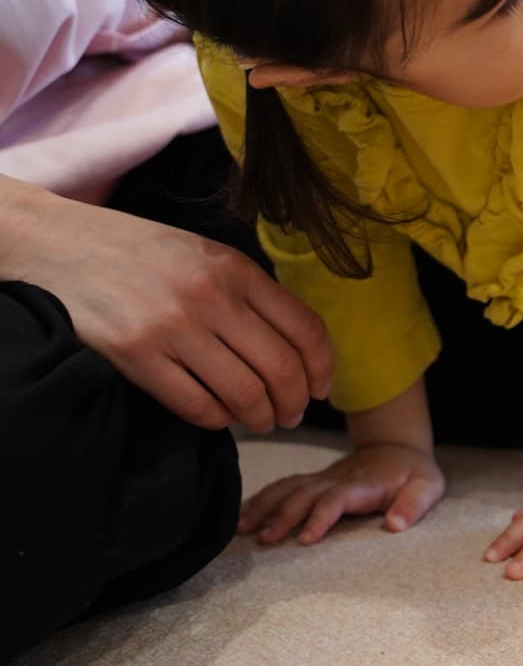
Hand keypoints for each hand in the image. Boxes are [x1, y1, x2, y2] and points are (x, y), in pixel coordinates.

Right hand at [0, 177, 332, 432]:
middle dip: (295, 401)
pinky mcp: (136, 355)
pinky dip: (216, 421)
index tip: (322, 389)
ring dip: (260, 418)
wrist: (56, 244)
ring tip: (260, 422)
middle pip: (281, 368)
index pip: (304, 328)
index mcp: (236, 268)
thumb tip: (290, 342)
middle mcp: (211, 296)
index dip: (322, 367)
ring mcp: (173, 327)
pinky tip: (219, 418)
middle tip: (292, 415)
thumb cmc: (134, 251)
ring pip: (244, 393)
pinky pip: (195, 405)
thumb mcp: (201, 253)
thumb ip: (245, 290)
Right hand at [239, 441, 445, 544]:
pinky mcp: (312, 481)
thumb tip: (395, 525)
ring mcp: (321, 479)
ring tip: (240, 528)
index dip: (321, 517)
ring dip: (264, 506)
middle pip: (304, 494)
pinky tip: (239, 515)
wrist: (397, 448)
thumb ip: (414, 504)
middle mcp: (337, 479)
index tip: (306, 539)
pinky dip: (259, 499)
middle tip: (265, 540)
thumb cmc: (414, 474)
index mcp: (364, 483)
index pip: (337, 498)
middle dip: (284, 515)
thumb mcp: (428, 487)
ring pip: (287, 488)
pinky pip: (282, 486)